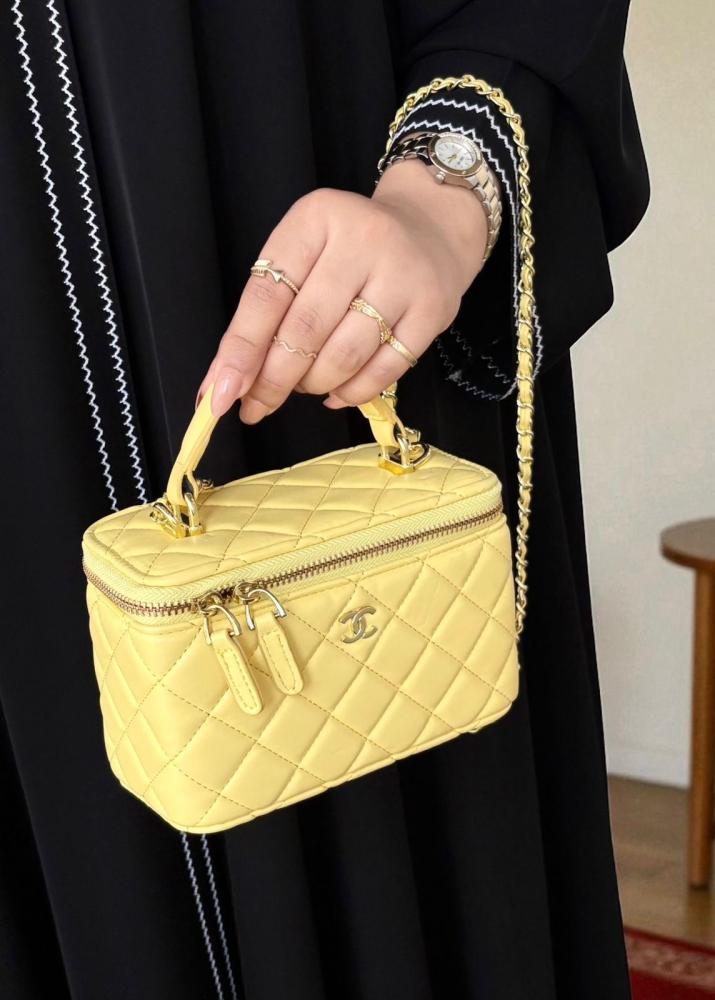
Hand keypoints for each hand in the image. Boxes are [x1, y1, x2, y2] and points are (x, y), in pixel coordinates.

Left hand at [197, 159, 487, 421]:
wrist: (430, 229)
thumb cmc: (349, 249)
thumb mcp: (303, 254)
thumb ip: (267, 311)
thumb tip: (228, 381)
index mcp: (317, 219)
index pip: (267, 295)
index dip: (241, 351)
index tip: (219, 393)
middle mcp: (364, 240)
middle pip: (306, 330)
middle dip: (273, 380)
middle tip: (256, 406)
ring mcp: (404, 276)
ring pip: (345, 355)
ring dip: (314, 384)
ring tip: (304, 386)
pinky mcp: (433, 310)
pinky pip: (385, 370)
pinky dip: (352, 392)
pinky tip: (335, 392)